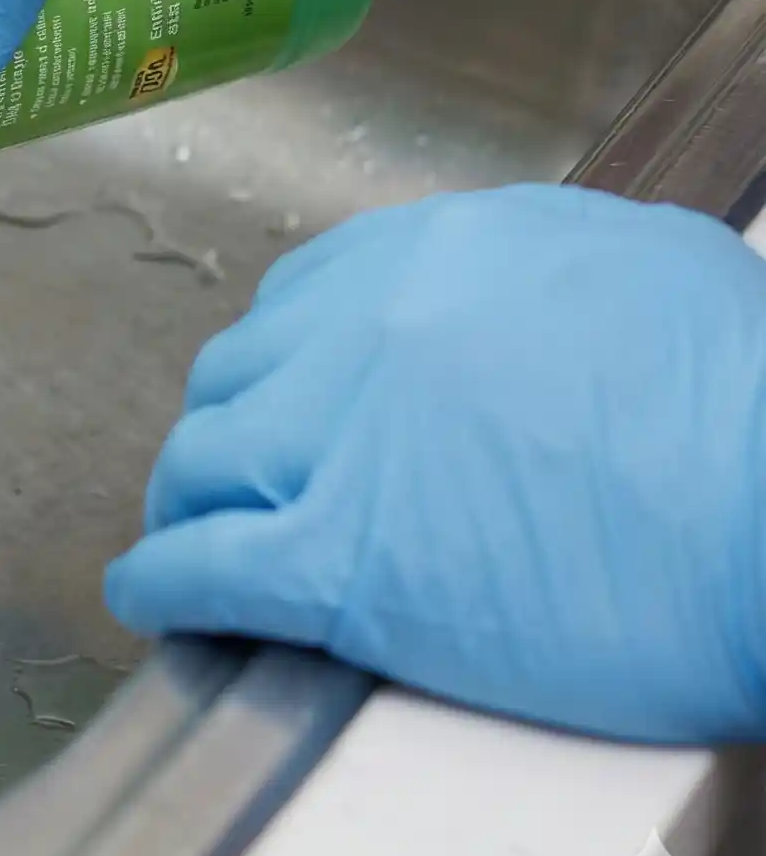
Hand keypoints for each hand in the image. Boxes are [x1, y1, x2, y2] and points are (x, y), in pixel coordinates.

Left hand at [104, 186, 765, 744]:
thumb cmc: (744, 396)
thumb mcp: (636, 267)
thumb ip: (541, 272)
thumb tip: (523, 297)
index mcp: (423, 257)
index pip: (298, 302)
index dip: (281, 363)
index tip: (281, 397)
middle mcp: (352, 333)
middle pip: (236, 378)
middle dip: (227, 429)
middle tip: (232, 476)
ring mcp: (331, 443)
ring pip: (201, 463)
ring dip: (183, 501)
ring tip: (184, 537)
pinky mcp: (337, 561)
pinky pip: (203, 566)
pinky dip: (161, 582)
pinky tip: (150, 598)